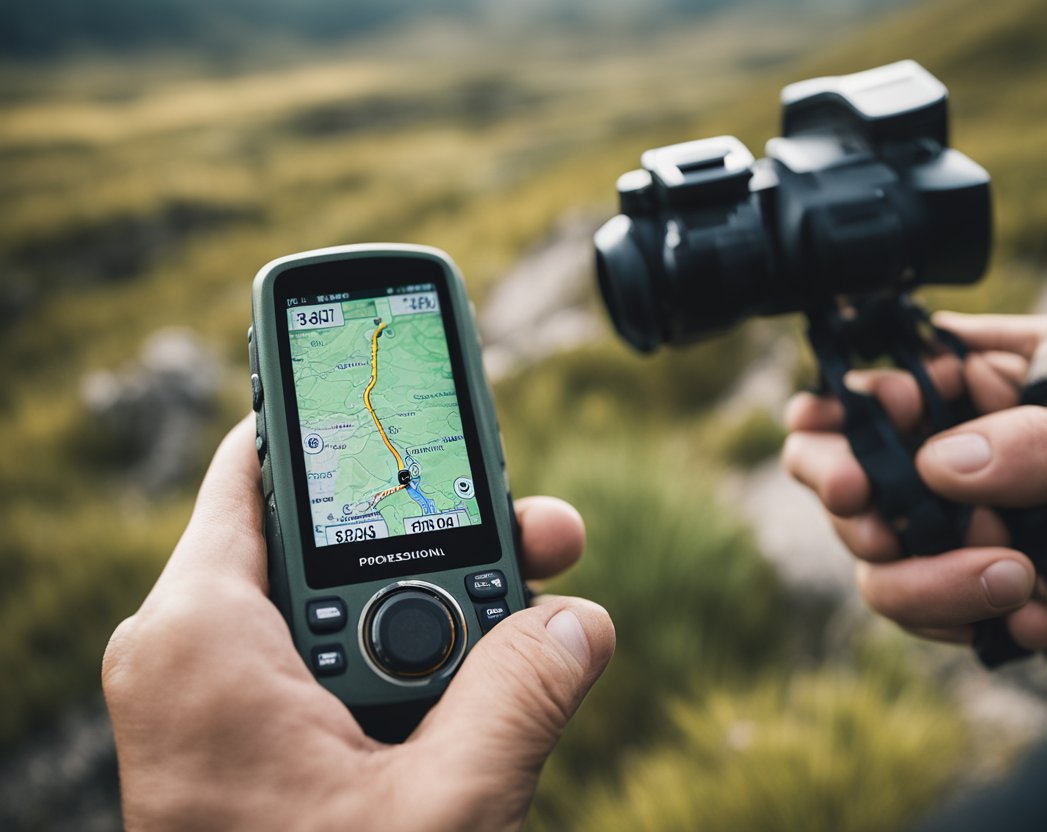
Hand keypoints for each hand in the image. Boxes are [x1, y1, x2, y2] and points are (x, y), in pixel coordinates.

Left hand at [102, 415, 614, 830]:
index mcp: (201, 637)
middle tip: (543, 530)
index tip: (411, 379)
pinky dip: (422, 662)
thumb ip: (519, 700)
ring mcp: (224, 700)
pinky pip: (345, 665)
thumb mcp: (442, 811)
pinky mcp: (255, 742)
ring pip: (351, 605)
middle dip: (448, 532)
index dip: (342, 414)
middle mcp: (198, 652)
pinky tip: (492, 681)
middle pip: (332, 536)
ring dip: (452, 609)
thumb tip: (583, 624)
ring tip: (536, 622)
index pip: (263, 464)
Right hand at [781, 311, 1046, 650]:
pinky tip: (1043, 614)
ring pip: (878, 568)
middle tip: (878, 525)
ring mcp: (940, 529)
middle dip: (851, 507)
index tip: (878, 440)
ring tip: (1022, 579)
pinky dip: (979, 621)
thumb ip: (1030, 438)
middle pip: (838, 484)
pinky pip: (929, 618)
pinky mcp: (959, 588)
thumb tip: (938, 469)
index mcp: (957, 390)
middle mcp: (931, 460)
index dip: (841, 418)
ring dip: (935, 583)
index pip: (859, 395)